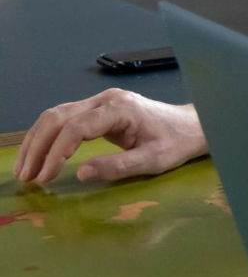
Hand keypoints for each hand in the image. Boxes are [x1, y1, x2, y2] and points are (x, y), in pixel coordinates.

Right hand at [13, 89, 207, 184]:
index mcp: (120, 108)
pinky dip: (48, 137)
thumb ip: (118, 166)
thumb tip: (80, 173)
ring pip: (57, 116)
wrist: (192, 126)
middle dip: (37, 147)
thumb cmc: (176, 142)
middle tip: (25, 176)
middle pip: (58, 117)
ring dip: (37, 142)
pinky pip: (65, 119)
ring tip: (25, 170)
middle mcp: (106, 99)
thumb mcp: (153, 160)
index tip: (46, 176)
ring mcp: (101, 101)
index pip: (77, 127)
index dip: (56, 152)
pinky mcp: (98, 109)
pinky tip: (39, 156)